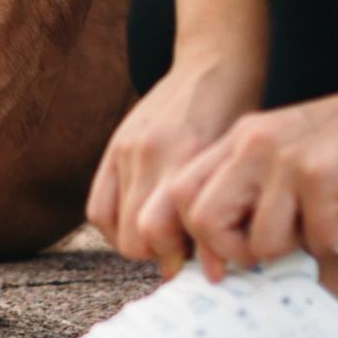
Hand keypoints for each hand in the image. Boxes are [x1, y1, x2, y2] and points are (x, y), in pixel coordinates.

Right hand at [91, 43, 259, 270]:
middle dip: (159, 253)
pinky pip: (98, 206)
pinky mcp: (115, 146)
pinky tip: (142, 219)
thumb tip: (210, 274)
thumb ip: (217, 214)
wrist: (216, 63)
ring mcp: (125, 148)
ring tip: (165, 232)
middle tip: (186, 247)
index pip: (153, 233)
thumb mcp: (236, 165)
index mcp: (183, 159)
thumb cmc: (240, 117)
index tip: (200, 258)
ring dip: (136, 239)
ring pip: (111, 226)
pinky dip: (116, 223)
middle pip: (132, 238)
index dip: (176, 257)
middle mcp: (147, 154)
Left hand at [153, 78, 337, 277]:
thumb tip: (224, 257)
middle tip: (280, 244)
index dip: (195, 239)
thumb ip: (253, 187)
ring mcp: (283, 156)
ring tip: (324, 219)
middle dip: (236, 251)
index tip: (223, 267)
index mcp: (237, 140)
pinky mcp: (321, 172)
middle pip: (202, 220)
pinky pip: (315, 238)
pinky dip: (337, 237)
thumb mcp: (287, 154)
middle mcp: (250, 144)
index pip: (179, 195)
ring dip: (297, 246)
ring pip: (260, 240)